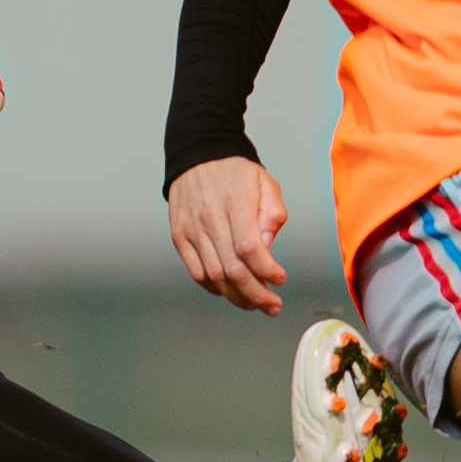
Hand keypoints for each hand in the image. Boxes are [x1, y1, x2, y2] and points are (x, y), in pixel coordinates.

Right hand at [166, 155, 290, 314]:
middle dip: (256, 294)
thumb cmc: (234, 172)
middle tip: (272, 305)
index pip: (249, 248)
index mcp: (234, 203)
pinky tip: (230, 291)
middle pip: (232, 269)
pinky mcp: (179, 237)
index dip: (266, 270)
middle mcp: (210, 219)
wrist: (197, 155)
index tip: (281, 278)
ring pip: (214, 276)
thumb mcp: (265, 183)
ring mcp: (192, 230)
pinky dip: (214, 288)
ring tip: (255, 303)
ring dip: (237, 296)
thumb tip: (267, 246)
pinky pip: (196, 273)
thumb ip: (272, 213)